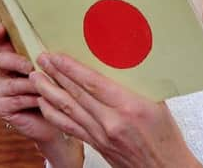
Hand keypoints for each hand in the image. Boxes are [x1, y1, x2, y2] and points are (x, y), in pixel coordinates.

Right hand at [0, 25, 82, 166]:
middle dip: (17, 61)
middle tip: (31, 66)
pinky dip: (29, 100)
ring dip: (31, 86)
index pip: (3, 42)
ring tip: (46, 89)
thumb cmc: (60, 91)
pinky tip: (40, 101)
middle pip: (2, 59)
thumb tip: (68, 36)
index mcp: (17, 58)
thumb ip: (54, 56)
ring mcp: (0, 90)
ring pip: (11, 82)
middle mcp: (6, 72)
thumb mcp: (58, 70)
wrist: (59, 120)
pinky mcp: (0, 106)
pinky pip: (12, 100)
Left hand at [30, 53, 201, 167]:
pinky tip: (45, 104)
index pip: (93, 83)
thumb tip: (120, 63)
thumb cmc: (167, 136)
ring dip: (48, 92)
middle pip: (76, 94)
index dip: (71, 68)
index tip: (57, 56)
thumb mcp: (158, 104)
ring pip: (68, 110)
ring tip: (35, 77)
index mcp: (130, 107)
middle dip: (55, 75)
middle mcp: (111, 122)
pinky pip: (69, 128)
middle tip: (40, 59)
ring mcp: (101, 136)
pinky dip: (54, 114)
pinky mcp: (96, 145)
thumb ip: (137, 85)